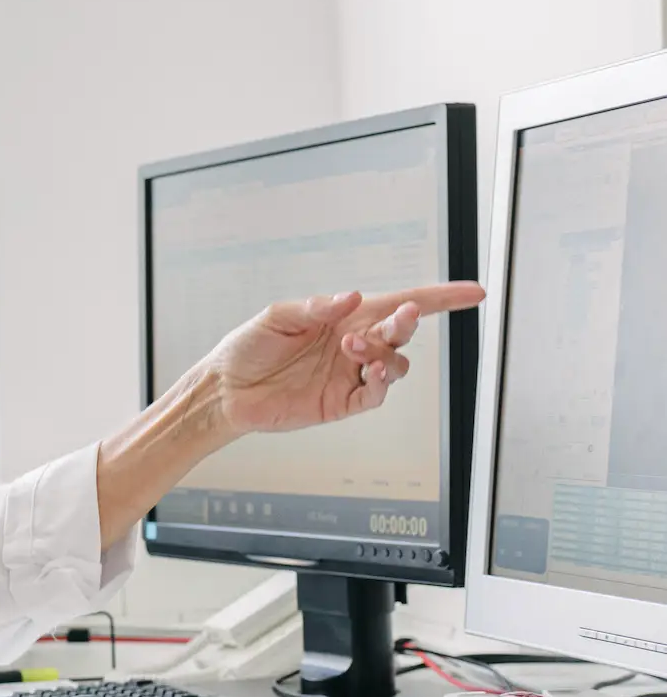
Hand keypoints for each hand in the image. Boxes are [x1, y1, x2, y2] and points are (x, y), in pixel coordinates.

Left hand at [201, 284, 483, 435]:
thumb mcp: (277, 317)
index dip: (439, 299)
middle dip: (407, 323)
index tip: (473, 293)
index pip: (400, 304)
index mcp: (344, 318)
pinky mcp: (341, 403)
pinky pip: (376, 395)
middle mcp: (353, 344)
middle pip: (401, 332)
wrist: (223, 390)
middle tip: (398, 317)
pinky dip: (380, 384)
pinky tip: (369, 373)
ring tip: (352, 348)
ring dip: (383, 353)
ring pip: (394, 364)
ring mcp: (350, 375)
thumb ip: (316, 308)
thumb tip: (353, 298)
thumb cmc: (247, 348)